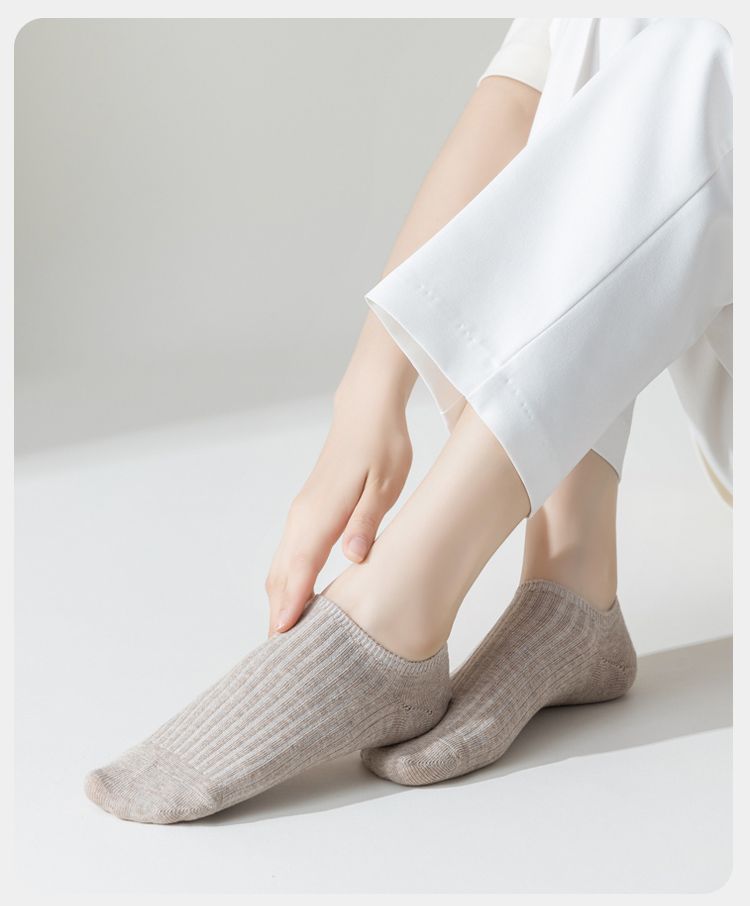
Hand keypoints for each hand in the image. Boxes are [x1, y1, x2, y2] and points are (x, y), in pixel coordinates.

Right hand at [265, 381, 412, 634]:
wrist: (364, 411)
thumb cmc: (382, 446)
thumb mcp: (386, 485)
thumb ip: (367, 523)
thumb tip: (353, 560)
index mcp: (321, 514)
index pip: (299, 568)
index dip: (290, 606)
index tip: (281, 640)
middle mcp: (303, 517)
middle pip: (281, 575)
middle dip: (278, 614)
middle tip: (279, 658)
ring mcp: (301, 514)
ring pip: (280, 566)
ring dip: (279, 600)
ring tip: (285, 639)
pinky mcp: (306, 512)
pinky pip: (288, 555)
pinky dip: (286, 582)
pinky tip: (297, 599)